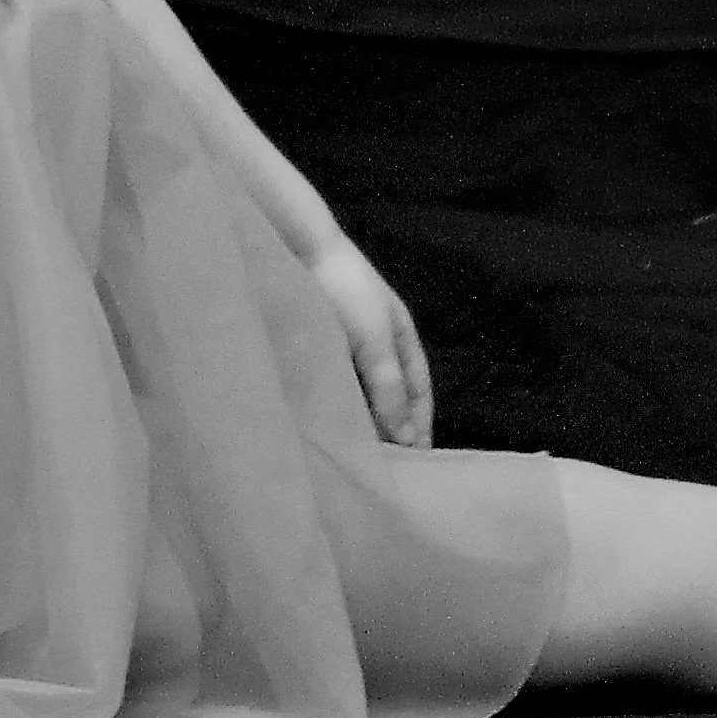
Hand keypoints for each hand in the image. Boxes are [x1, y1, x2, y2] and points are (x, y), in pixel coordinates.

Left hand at [303, 235, 434, 447]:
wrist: (296, 247)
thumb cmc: (346, 290)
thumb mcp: (375, 343)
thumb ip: (389, 390)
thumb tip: (407, 440)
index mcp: (401, 339)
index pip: (419, 393)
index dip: (420, 426)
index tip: (418, 462)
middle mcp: (374, 343)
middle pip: (388, 396)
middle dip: (389, 430)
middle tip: (383, 470)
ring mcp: (343, 343)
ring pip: (355, 393)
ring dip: (356, 420)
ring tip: (351, 457)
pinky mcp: (312, 345)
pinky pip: (325, 383)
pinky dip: (328, 405)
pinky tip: (319, 426)